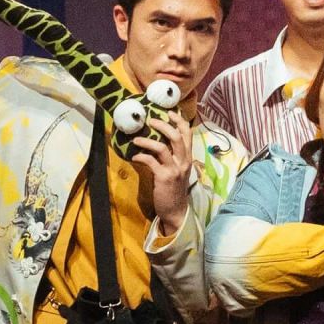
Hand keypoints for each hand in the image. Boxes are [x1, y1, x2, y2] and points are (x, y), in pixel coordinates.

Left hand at [129, 111, 194, 231]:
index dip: (179, 121)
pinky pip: (151, 162)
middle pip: (177, 137)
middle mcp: (184, 161)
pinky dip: (141, 156)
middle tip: (151, 121)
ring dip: (148, 141)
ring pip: (163, 148)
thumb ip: (173, 156)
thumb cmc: (174, 189)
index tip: (169, 113)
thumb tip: (160, 142)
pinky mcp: (164, 178)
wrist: (176, 210)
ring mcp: (175, 170)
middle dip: (164, 125)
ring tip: (137, 139)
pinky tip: (134, 156)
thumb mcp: (179, 170)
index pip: (188, 134)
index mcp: (188, 158)